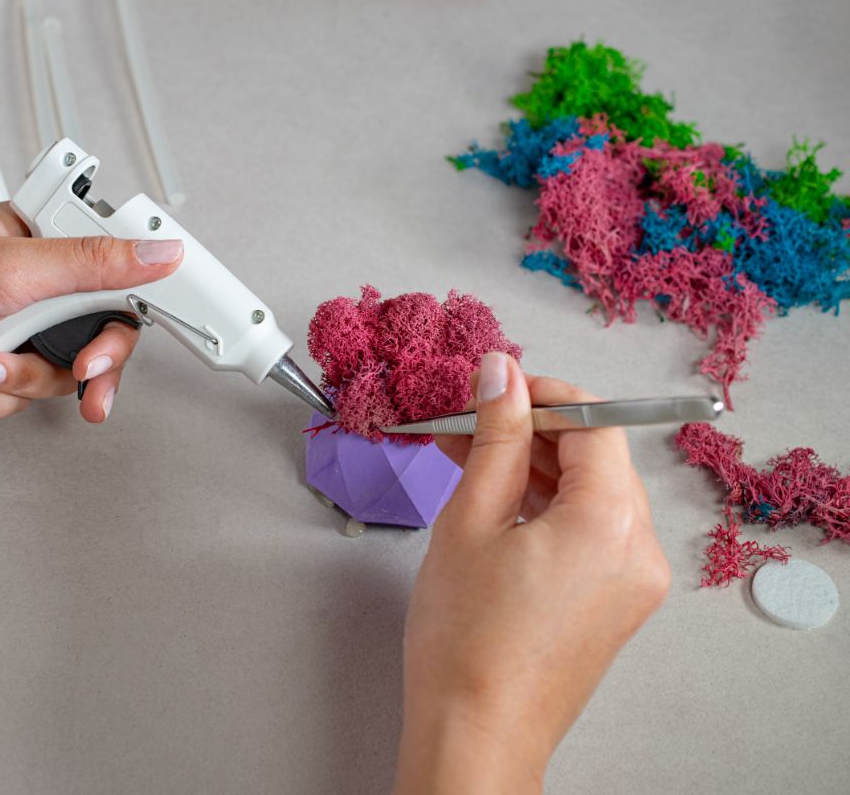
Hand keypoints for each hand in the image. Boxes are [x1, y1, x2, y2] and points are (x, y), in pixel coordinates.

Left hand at [0, 203, 181, 421]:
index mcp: (48, 246)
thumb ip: (95, 264)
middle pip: (90, 343)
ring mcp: (8, 329)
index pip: (115, 286)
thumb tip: (161, 252)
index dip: (124, 324)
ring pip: (49, 378)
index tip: (120, 348)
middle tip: (82, 381)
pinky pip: (10, 399)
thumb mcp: (15, 264)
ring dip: (10, 378)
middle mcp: (33, 288)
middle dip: (78, 369)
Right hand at [393, 353, 669, 793]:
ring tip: (469, 460)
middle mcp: (639, 550)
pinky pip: (590, 531)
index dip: (542, 393)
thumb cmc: (465, 642)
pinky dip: (548, 508)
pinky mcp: (617, 602)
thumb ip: (494, 436)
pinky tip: (496, 500)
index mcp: (610, 523)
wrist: (476, 732)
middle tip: (470, 421)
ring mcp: (634, 580)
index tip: (495, 386)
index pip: (593, 422)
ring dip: (535, 468)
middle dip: (533, 430)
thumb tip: (501, 372)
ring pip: (591, 492)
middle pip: (596, 456)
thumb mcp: (470, 520)